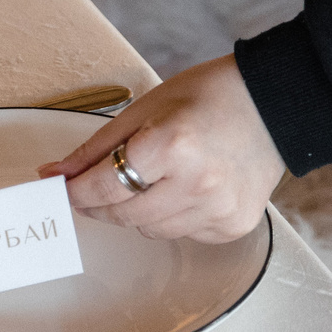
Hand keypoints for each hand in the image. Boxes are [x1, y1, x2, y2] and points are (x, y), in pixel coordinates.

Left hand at [37, 57, 284, 243]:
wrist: (275, 104)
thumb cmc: (210, 97)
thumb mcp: (145, 109)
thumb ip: (97, 148)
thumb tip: (56, 173)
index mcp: (171, 145)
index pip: (103, 186)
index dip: (75, 191)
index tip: (62, 190)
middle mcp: (197, 183)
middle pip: (123, 214)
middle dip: (101, 203)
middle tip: (95, 189)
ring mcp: (218, 209)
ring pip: (150, 230)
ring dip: (139, 210)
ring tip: (155, 178)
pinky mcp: (233, 225)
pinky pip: (182, 234)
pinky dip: (173, 217)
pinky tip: (187, 188)